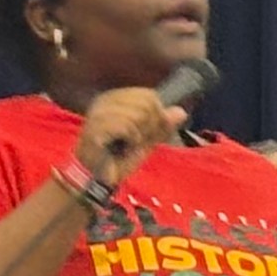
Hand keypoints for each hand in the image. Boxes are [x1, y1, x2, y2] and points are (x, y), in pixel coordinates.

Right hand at [74, 84, 189, 185]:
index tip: (147, 134)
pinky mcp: (95, 127)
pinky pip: (126, 126)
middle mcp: (104, 101)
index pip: (148, 95)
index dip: (156, 116)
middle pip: (146, 102)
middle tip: (136, 142)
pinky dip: (130, 140)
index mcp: (115, 99)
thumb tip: (181, 111)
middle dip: (149, 127)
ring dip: (138, 136)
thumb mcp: (146, 141)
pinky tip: (122, 148)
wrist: (96, 180)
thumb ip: (162, 126)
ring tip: (127, 145)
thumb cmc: (118, 159)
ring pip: (138, 114)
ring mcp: (98, 113)